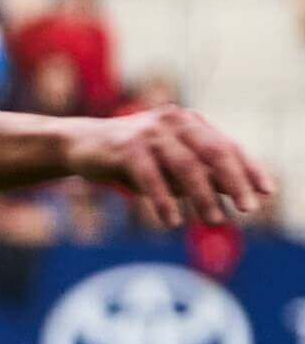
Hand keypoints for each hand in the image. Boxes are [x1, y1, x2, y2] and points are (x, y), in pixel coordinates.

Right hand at [68, 108, 274, 229]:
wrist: (78, 145)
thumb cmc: (128, 158)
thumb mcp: (167, 165)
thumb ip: (197, 175)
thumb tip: (233, 193)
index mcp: (190, 123)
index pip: (228, 146)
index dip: (249, 169)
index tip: (266, 192)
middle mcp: (175, 122)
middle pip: (215, 152)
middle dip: (235, 181)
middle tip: (248, 208)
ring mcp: (150, 133)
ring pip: (186, 166)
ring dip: (203, 196)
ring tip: (215, 220)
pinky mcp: (126, 148)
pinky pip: (151, 177)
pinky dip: (163, 201)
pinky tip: (172, 222)